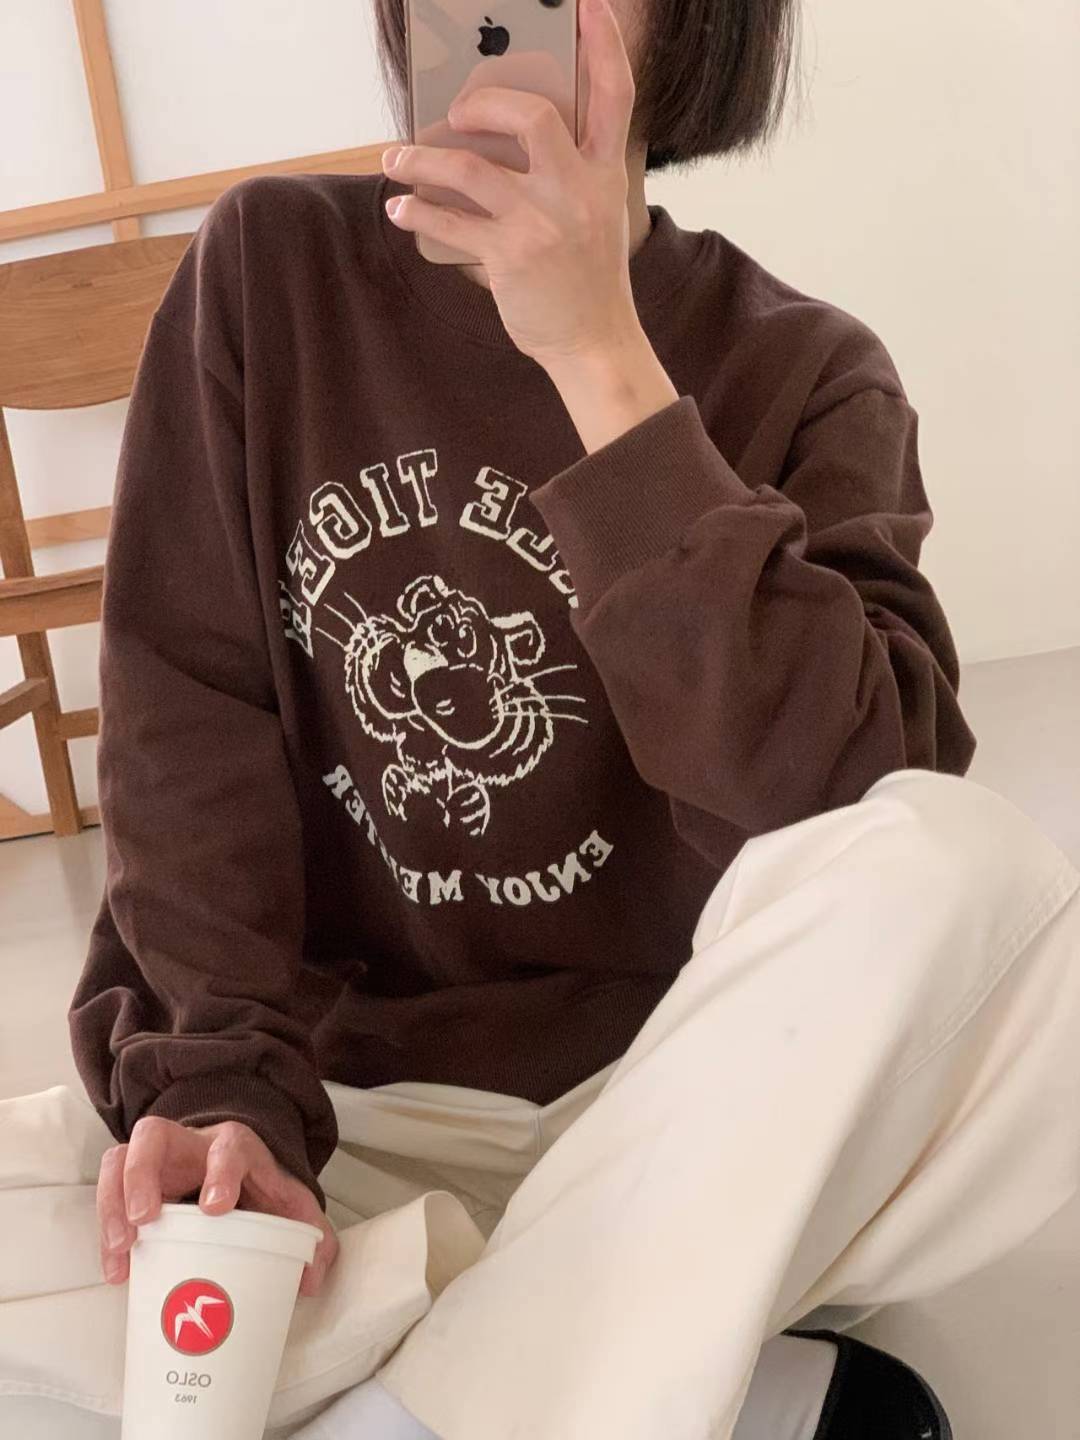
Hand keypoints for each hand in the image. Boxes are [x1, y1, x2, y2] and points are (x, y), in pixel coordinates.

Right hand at [96, 1116, 337, 1297]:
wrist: (238, 1172)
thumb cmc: (260, 1190)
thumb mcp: (292, 1207)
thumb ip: (312, 1238)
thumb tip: (309, 1280)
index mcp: (236, 1148)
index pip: (228, 1147)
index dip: (220, 1172)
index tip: (215, 1207)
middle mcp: (190, 1145)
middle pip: (155, 1136)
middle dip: (143, 1175)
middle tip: (145, 1218)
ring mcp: (157, 1160)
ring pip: (120, 1159)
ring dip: (113, 1202)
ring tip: (122, 1248)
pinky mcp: (134, 1182)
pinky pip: (108, 1191)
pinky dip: (106, 1229)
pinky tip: (118, 1269)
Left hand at [381, 0, 639, 370]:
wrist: (593, 342)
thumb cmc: (587, 278)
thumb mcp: (595, 213)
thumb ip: (566, 170)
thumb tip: (499, 137)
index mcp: (604, 172)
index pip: (614, 94)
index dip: (604, 43)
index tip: (586, 4)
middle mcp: (578, 189)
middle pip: (533, 116)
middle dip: (484, 103)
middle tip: (457, 111)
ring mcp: (543, 222)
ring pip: (471, 167)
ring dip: (421, 160)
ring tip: (396, 160)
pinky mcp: (511, 256)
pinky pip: (450, 221)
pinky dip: (416, 212)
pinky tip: (400, 208)